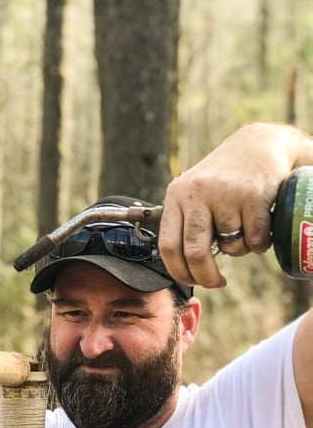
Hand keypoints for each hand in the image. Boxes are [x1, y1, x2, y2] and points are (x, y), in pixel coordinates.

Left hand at [158, 123, 308, 288]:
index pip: (168, 246)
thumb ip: (184, 224)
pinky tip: (259, 225)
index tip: (190, 281)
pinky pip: (254, 239)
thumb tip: (182, 270)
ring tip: (243, 229)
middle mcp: (197, 193)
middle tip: (217, 283)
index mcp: (176, 196)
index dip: (178, 272)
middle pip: (195, 253)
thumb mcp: (194, 193)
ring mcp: (225, 193)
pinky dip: (259, 243)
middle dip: (206, 276)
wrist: (259, 144)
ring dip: (240, 250)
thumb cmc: (223, 178)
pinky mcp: (254, 195)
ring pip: (230, 247)